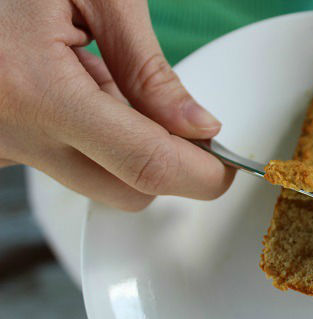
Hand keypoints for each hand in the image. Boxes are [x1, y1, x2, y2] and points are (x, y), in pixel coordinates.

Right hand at [0, 0, 233, 210]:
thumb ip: (148, 68)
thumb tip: (199, 128)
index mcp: (36, 89)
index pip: (144, 164)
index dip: (200, 174)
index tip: (226, 167)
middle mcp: (11, 132)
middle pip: (126, 192)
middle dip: (168, 167)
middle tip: (182, 121)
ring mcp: (0, 146)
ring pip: (96, 182)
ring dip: (125, 149)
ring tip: (104, 80)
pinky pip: (64, 163)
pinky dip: (88, 140)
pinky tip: (75, 91)